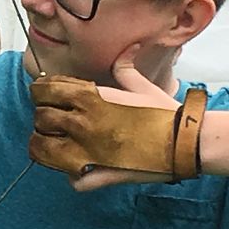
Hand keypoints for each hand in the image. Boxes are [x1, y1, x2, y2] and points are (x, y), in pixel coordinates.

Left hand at [30, 45, 189, 191]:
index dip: (43, 94)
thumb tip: (129, 48)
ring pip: (45, 150)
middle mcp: (84, 122)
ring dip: (48, 148)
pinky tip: (80, 171)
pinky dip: (73, 177)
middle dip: (44, 120)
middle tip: (54, 123)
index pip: (47, 91)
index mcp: (91, 98)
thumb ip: (126, 69)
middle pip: (41, 119)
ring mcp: (89, 150)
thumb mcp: (142, 87)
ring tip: (58, 148)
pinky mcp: (100, 174)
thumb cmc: (165, 112)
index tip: (48, 98)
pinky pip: (73, 180)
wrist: (187, 140)